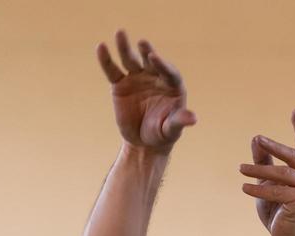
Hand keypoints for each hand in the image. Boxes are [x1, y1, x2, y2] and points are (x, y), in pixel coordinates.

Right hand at [95, 29, 195, 152]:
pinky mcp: (120, 84)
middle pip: (150, 61)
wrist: (143, 142)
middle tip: (143, 43)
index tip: (154, 57)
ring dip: (125, 47)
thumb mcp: (171, 129)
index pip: (169, 72)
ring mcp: (137, 78)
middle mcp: (155, 77)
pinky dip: (106, 60)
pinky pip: (113, 70)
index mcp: (172, 85)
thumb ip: (179, 121)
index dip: (162, 65)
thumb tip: (193, 119)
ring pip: (131, 60)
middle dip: (147, 52)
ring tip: (120, 32)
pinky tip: (101, 47)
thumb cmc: (163, 134)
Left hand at [239, 110, 294, 235]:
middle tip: (257, 139)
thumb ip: (264, 162)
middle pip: (292, 155)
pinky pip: (277, 190)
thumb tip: (255, 139)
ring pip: (282, 173)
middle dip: (274, 146)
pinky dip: (259, 189)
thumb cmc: (279, 211)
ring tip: (240, 169)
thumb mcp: (268, 183)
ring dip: (259, 170)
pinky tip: (244, 188)